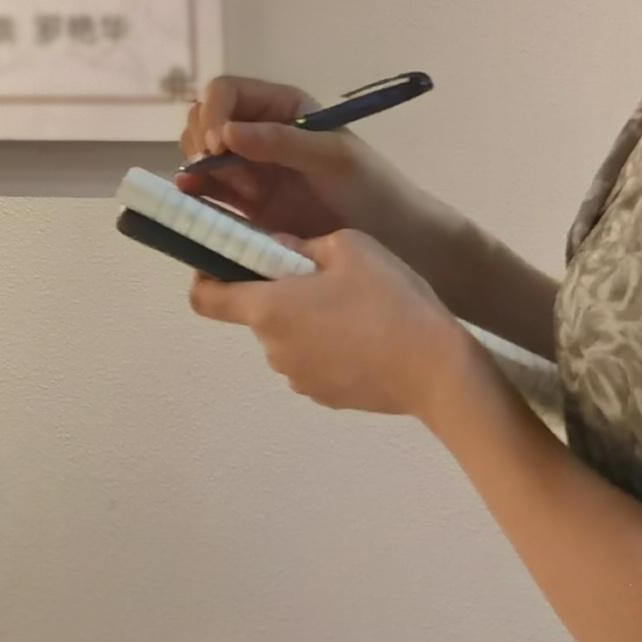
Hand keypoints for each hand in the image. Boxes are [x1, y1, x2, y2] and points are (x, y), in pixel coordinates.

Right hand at [174, 74, 421, 252]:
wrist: (393, 240)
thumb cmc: (371, 188)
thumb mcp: (333, 157)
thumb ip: (282, 142)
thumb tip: (226, 132)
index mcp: (283, 108)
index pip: (227, 92)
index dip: (214, 112)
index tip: (218, 144)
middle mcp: (261, 133)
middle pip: (206, 120)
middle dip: (199, 138)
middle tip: (210, 166)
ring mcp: (253, 170)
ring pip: (201, 156)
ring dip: (193, 166)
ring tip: (197, 186)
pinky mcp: (249, 206)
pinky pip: (211, 193)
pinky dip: (196, 193)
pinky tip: (191, 199)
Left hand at [186, 230, 478, 421]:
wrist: (436, 369)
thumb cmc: (389, 299)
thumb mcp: (350, 246)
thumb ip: (303, 244)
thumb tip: (281, 248)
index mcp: (268, 309)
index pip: (205, 299)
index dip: (207, 278)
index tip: (227, 262)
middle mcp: (273, 349)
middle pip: (258, 315)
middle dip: (281, 293)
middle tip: (324, 276)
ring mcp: (299, 379)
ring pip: (290, 340)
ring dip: (307, 322)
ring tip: (355, 308)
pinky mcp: (327, 398)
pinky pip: (315, 364)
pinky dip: (329, 349)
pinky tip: (367, 339)